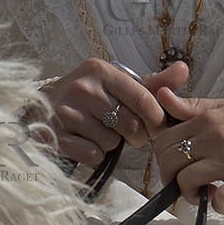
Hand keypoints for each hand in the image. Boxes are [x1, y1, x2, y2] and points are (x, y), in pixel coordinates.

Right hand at [39, 58, 190, 166]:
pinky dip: (94, 155)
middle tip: (127, 133)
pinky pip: (93, 155)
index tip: (157, 129)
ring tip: (99, 133)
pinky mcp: (56, 135)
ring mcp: (66, 112)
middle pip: (130, 125)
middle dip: (135, 136)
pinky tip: (86, 142)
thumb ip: (152, 82)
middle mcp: (82, 88)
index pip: (144, 99)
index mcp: (101, 70)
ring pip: (111, 143)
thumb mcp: (118, 84)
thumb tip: (183, 69)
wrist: (40, 107)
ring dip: (111, 145)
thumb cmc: (89, 97)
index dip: (156, 120)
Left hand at [150, 90, 223, 213]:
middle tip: (187, 185)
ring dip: (191, 195)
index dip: (163, 159)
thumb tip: (162, 96)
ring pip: (188, 181)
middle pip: (170, 161)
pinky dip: (218, 206)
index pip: (164, 140)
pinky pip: (221, 199)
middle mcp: (218, 136)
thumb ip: (195, 107)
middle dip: (171, 179)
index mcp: (210, 118)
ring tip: (206, 195)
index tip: (176, 168)